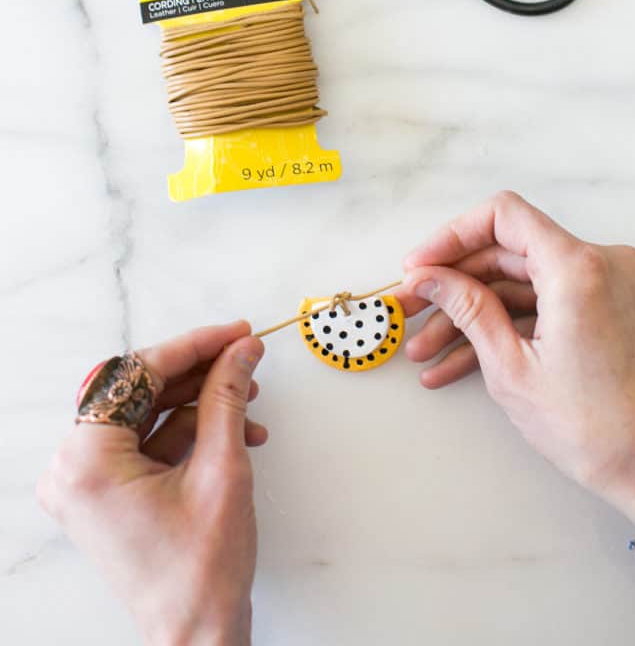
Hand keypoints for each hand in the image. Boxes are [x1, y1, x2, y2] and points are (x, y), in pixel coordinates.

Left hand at [37, 322, 266, 645]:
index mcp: (86, 462)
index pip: (137, 376)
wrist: (196, 636)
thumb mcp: (222, 469)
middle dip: (197, 371)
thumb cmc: (200, 572)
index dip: (193, 347)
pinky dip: (188, 430)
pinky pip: (146, 440)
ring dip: (199, 400)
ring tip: (247, 395)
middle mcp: (74, 469)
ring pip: (145, 412)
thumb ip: (228, 398)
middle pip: (138, 390)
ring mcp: (88, 482)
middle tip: (242, 353)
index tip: (233, 333)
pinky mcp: (107, 491)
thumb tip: (241, 351)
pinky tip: (234, 428)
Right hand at [399, 191, 634, 541]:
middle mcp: (600, 263)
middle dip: (453, 282)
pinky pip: (542, 301)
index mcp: (578, 269)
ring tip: (425, 347)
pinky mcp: (605, 304)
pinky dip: (504, 322)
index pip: (502, 216)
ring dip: (471, 311)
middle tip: (412, 307)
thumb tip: (429, 278)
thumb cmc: (596, 430)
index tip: (422, 265)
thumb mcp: (510, 367)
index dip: (452, 236)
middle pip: (507, 250)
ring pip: (519, 281)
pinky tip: (458, 358)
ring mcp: (606, 283)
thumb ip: (465, 308)